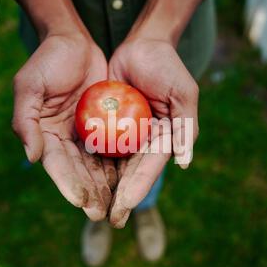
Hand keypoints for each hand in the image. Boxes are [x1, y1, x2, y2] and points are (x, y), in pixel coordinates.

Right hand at [12, 33, 116, 220]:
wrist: (73, 42)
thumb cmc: (48, 61)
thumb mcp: (29, 86)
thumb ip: (25, 121)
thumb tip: (32, 157)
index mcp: (43, 134)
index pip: (56, 164)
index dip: (67, 183)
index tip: (79, 202)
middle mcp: (63, 139)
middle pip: (77, 171)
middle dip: (88, 193)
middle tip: (100, 213)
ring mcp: (83, 133)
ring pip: (95, 165)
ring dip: (104, 186)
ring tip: (115, 205)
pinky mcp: (102, 126)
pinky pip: (111, 148)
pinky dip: (117, 165)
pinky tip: (127, 181)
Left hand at [107, 38, 198, 227]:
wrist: (141, 46)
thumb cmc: (167, 67)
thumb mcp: (183, 94)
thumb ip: (186, 127)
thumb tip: (184, 162)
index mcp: (165, 139)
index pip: (150, 167)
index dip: (138, 186)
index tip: (125, 205)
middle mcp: (145, 142)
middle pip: (130, 173)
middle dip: (120, 196)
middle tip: (108, 219)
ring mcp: (126, 134)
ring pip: (113, 166)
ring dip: (104, 188)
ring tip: (92, 208)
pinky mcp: (108, 125)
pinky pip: (98, 146)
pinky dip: (90, 164)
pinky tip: (79, 179)